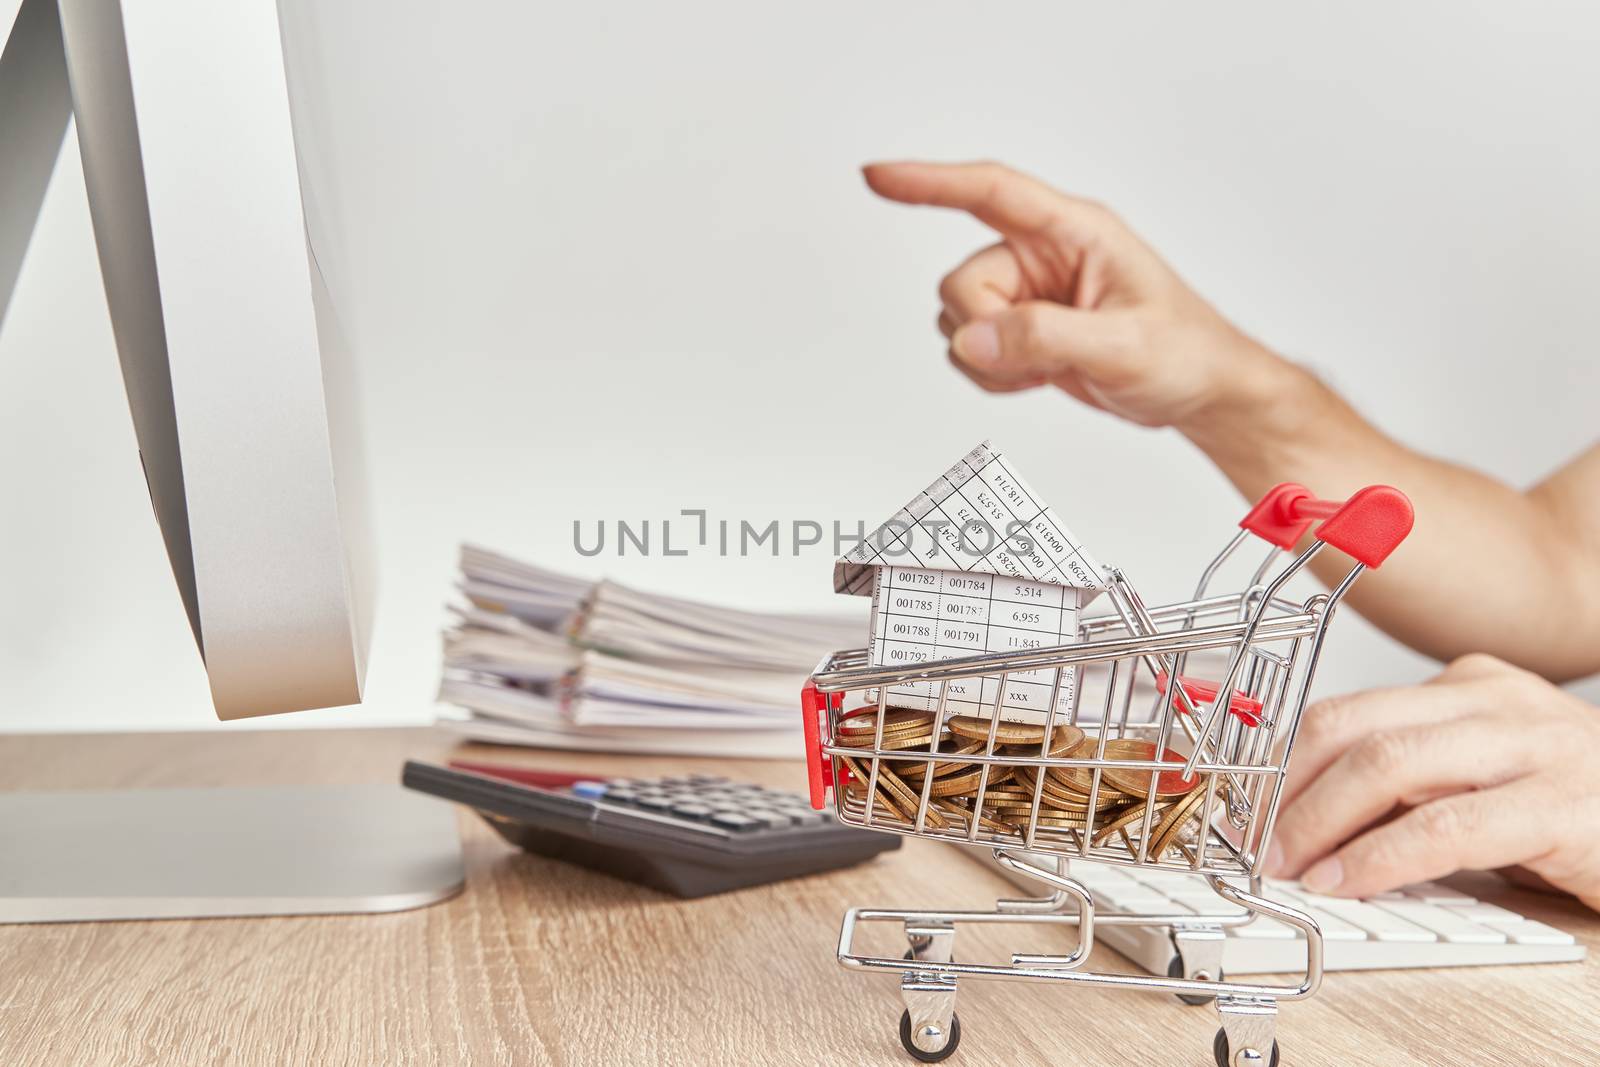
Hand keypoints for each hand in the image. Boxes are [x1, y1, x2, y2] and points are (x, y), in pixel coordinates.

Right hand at [862, 159, 1287, 429]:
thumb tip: (976, 340)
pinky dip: (994, 374)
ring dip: (991, 358)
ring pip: (959, 320)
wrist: (1200, 393)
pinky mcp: (1022, 329)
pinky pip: (971, 349)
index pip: (991, 193)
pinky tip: (1039, 376)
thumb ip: (1045, 339)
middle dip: (985, 329)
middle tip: (1038, 354)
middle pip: (961, 282)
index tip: (878, 177)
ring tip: (1049, 367)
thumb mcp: (1123, 347)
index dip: (930, 182)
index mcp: (1075, 233)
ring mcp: (1029, 294)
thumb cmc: (1185, 354)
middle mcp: (1044, 256)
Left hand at [1265, 653, 1599, 909]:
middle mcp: (1495, 700)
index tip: (1247, 807)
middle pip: (1356, 728)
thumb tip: (1310, 810)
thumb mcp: (1486, 773)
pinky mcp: (1563, 804)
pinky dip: (1383, 857)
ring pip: (1391, 765)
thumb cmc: (1581, 805)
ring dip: (1322, 822)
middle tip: (1256, 843)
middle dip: (1290, 790)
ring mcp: (1533, 745)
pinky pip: (1448, 827)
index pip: (1349, 709)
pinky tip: (1351, 880)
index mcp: (1469, 685)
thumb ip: (1413, 778)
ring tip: (1291, 866)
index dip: (1286, 762)